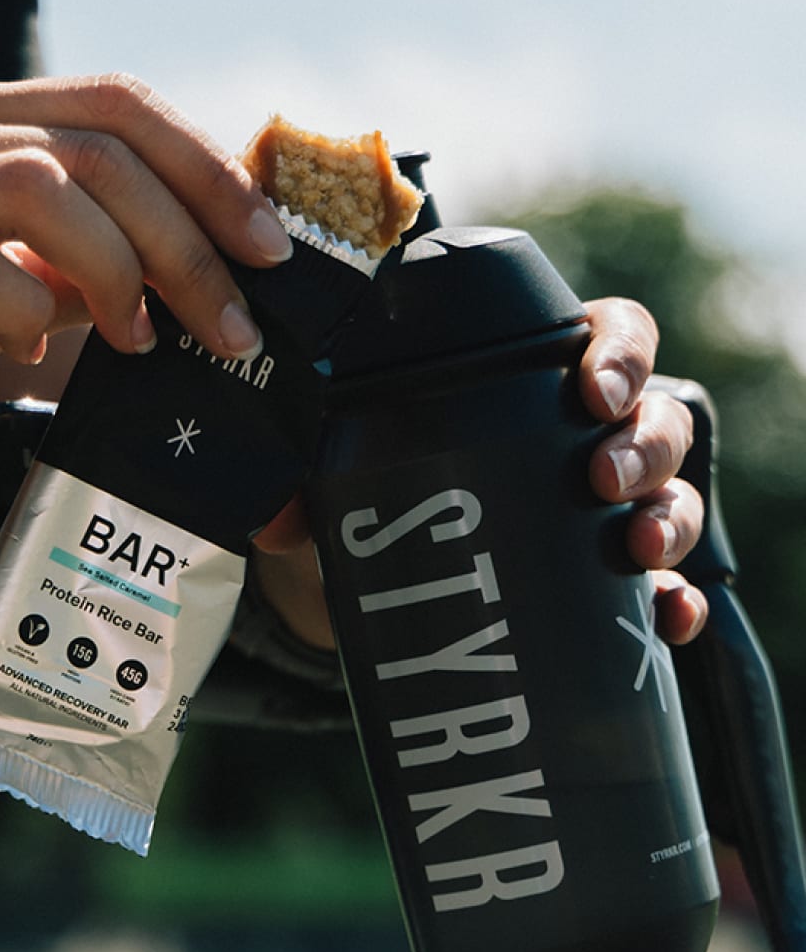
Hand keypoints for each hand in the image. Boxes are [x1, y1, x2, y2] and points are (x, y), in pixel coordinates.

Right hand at [0, 75, 294, 484]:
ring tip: (141, 339)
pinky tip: (28, 353)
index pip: (118, 107)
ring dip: (120, 268)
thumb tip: (186, 280)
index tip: (270, 250)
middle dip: (192, 235)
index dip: (210, 170)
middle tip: (232, 320)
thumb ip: (72, 270)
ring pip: (40, 184)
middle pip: (100, 143)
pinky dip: (20, 307)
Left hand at [252, 295, 708, 650]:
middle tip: (602, 479)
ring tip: (636, 549)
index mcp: (531, 378)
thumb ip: (306, 478)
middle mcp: (583, 435)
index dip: (622, 351)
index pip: (609, 333)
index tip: (593, 390)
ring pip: (670, 493)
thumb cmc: (370, 491)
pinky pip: (666, 584)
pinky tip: (669, 617)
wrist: (374, 582)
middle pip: (655, 416)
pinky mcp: (604, 578)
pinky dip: (678, 601)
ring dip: (669, 515)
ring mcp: (601, 507)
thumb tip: (274, 526)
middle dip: (645, 443)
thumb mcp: (340, 466)